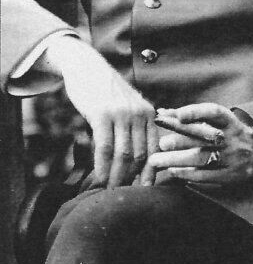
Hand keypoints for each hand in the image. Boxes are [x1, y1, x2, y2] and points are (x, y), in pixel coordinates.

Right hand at [44, 35, 157, 186]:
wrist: (86, 67)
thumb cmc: (106, 91)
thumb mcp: (128, 106)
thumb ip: (134, 126)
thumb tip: (135, 157)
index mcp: (149, 114)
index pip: (154, 149)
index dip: (151, 172)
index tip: (146, 190)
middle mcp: (139, 114)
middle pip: (140, 155)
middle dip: (132, 179)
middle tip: (124, 196)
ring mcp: (121, 114)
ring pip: (124, 154)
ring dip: (117, 177)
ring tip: (109, 192)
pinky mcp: (102, 114)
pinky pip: (104, 147)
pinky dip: (102, 167)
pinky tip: (98, 179)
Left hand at [140, 103, 252, 187]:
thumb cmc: (230, 134)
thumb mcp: (218, 122)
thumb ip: (191, 117)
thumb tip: (163, 112)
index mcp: (231, 122)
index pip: (214, 113)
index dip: (196, 112)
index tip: (178, 115)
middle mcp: (233, 139)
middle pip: (205, 138)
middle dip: (181, 140)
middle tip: (161, 143)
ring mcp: (233, 158)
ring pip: (202, 158)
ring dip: (177, 160)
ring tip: (156, 161)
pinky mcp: (231, 176)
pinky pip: (206, 175)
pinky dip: (187, 173)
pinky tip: (173, 171)